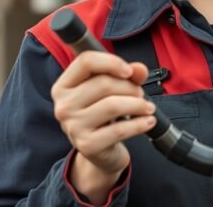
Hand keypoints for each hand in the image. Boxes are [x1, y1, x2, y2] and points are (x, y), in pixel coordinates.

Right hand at [51, 52, 155, 199]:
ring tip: (147, 107)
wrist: (99, 150)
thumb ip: (127, 75)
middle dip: (130, 87)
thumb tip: (139, 69)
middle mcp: (63, 106)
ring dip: (138, 104)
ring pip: (113, 105)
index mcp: (64, 86)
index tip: (129, 71)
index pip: (85, 62)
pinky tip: (148, 121)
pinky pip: (119, 130)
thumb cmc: (103, 113)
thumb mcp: (112, 90)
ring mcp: (73, 127)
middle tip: (140, 93)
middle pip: (103, 83)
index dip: (111, 62)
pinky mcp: (87, 145)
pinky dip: (140, 124)